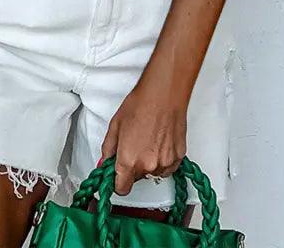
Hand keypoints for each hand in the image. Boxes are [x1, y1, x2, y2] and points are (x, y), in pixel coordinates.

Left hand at [99, 75, 186, 196]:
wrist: (164, 94)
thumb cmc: (141, 105)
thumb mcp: (115, 125)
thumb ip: (108, 149)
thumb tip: (105, 162)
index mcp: (128, 160)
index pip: (121, 189)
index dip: (117, 182)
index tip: (117, 176)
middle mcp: (147, 166)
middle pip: (136, 179)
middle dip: (132, 167)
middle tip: (134, 146)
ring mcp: (165, 163)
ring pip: (152, 173)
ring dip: (149, 163)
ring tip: (148, 140)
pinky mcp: (178, 158)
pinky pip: (167, 167)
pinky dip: (163, 159)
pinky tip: (159, 142)